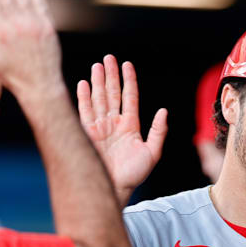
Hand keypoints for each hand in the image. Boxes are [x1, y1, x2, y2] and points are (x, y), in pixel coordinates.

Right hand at [77, 55, 167, 206]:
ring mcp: (100, 127)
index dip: (129, 80)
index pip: (129, 97)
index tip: (127, 64)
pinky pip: (84, 112)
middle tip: (109, 58)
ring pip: (99, 99)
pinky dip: (83, 98)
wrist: (115, 188)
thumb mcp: (152, 152)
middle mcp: (114, 123)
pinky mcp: (87, 134)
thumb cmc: (134, 174)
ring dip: (98, 82)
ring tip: (97, 65)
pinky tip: (82, 83)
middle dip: (111, 75)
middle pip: (112, 93)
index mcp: (130, 125)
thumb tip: (163, 111)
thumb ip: (158, 131)